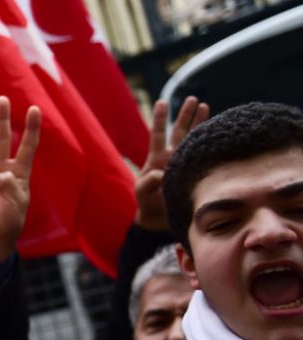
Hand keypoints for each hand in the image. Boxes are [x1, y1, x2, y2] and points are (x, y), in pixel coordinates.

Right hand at [0, 96, 41, 263]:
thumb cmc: (9, 220)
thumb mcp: (17, 204)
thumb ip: (8, 185)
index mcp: (19, 172)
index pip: (28, 146)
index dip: (31, 128)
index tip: (35, 109)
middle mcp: (2, 167)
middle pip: (2, 139)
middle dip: (2, 120)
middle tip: (2, 100)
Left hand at [135, 96, 208, 231]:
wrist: (157, 221)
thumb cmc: (146, 205)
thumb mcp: (141, 193)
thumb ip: (148, 182)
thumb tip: (165, 173)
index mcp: (156, 159)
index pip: (158, 135)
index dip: (161, 119)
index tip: (163, 102)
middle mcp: (171, 157)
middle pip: (179, 131)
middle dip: (185, 115)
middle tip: (193, 99)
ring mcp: (184, 162)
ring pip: (193, 138)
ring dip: (199, 123)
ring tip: (205, 105)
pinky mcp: (194, 171)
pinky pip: (203, 153)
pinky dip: (210, 142)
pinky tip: (219, 131)